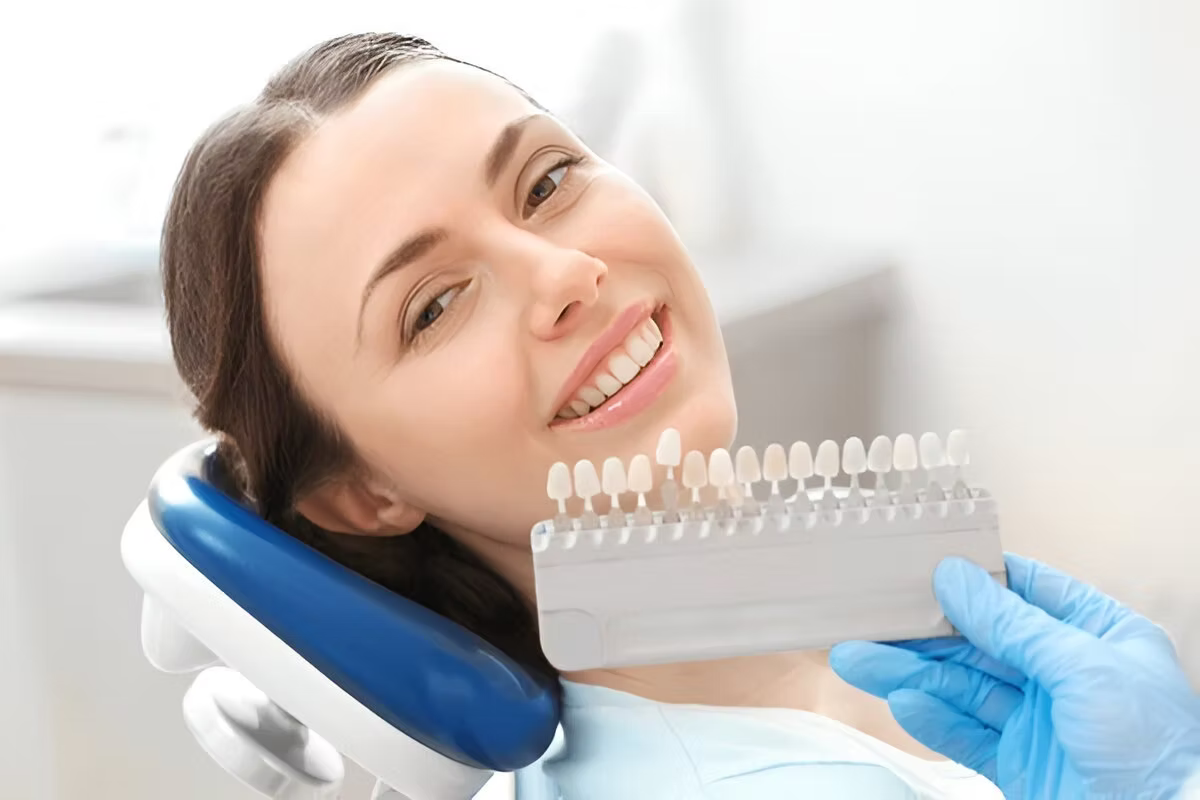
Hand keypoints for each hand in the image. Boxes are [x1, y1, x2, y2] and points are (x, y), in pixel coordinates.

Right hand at [829, 553, 1199, 798]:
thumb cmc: (1156, 755)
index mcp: (1100, 637)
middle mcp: (1067, 674)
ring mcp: (1041, 720)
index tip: (923, 565)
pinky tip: (903, 702)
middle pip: (981, 641)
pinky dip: (932, 720)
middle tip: (870, 621)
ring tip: (859, 661)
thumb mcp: (1084, 669)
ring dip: (910, 674)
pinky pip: (966, 735)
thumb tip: (959, 578)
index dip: (973, 578)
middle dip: (923, 633)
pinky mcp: (1021, 763)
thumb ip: (1014, 624)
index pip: (1026, 591)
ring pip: (962, 687)